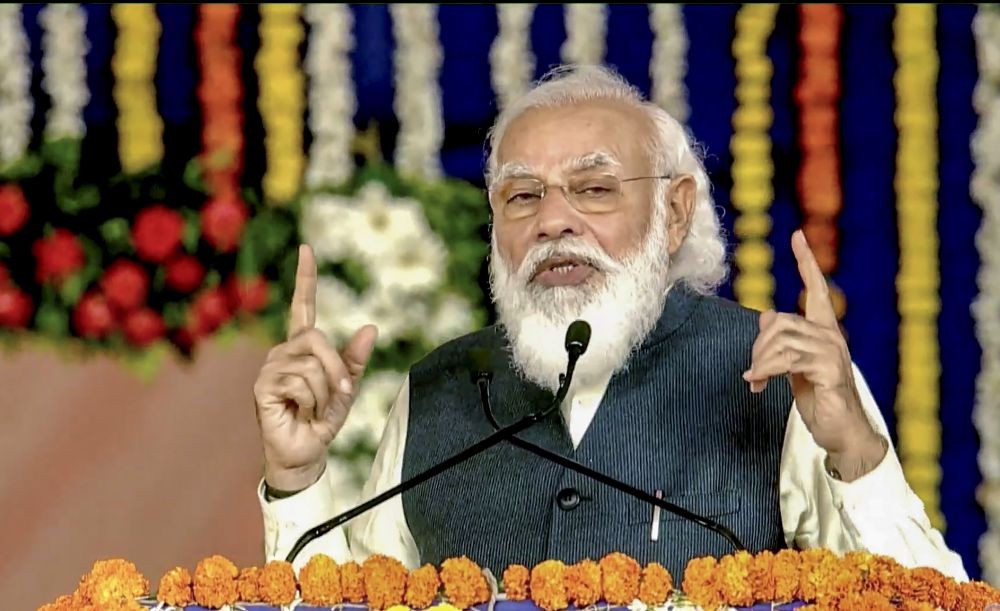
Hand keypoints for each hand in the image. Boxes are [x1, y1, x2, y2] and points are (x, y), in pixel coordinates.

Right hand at [253, 244, 377, 490]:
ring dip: (324, 393)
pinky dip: (310, 402)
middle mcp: (283, 351)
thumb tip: (371, 326)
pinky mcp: (263, 387)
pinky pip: (299, 382)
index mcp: (302, 347)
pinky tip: (299, 412)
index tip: (306, 249)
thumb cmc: (323, 419)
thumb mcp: (347, 387)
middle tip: (339, 394)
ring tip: (312, 408)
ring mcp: (270, 368)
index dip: (305, 278)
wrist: (307, 452)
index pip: (302, 306)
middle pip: (318, 339)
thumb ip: (356, 358)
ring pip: (311, 366)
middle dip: (336, 369)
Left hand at [743, 230, 885, 480]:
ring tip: (755, 382)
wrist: (842, 432)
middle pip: (780, 321)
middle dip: (758, 346)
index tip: (798, 235)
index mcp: (824, 330)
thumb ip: (783, 341)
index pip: (815, 288)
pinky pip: (788, 360)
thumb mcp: (794, 365)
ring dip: (761, 362)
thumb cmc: (819, 397)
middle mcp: (831, 336)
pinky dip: (766, 371)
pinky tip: (757, 384)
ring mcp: (833, 353)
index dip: (806, 262)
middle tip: (752, 372)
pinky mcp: (830, 372)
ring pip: (782, 340)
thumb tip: (766, 317)